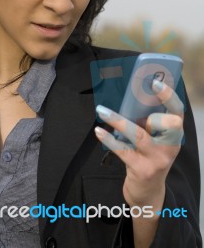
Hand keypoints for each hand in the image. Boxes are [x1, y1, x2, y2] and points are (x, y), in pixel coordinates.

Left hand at [94, 79, 183, 208]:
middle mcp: (170, 146)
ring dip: (118, 121)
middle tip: (134, 112)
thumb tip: (128, 99)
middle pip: (165, 123)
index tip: (155, 82)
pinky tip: (99, 131)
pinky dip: (109, 139)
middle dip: (149, 115)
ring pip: (139, 134)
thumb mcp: (154, 140)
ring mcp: (157, 159)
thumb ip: (148, 122)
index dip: (168, 96)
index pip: (178, 111)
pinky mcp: (142, 170)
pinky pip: (123, 150)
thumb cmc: (148, 157)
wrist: (148, 193)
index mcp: (175, 134)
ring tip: (101, 111)